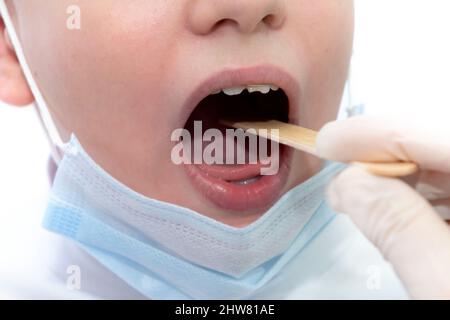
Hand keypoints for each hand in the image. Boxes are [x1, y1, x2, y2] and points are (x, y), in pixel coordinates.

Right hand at [316, 116, 449, 298]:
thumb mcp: (444, 284)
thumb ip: (397, 226)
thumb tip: (349, 182)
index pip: (426, 132)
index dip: (371, 132)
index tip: (326, 142)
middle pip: (434, 141)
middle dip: (383, 154)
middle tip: (341, 176)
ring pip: (442, 159)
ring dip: (401, 174)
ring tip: (363, 195)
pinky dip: (423, 193)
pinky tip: (402, 208)